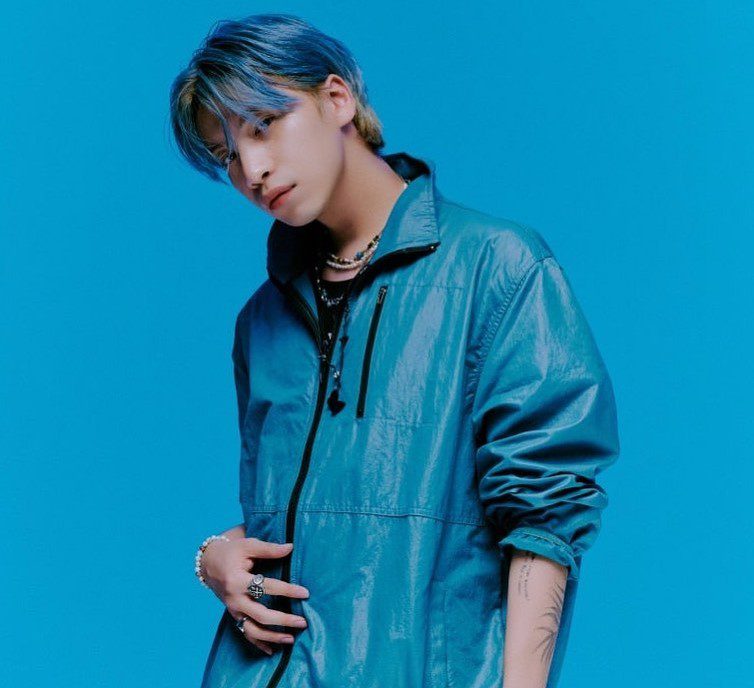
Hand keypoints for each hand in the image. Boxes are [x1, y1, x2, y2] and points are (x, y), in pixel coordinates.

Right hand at [200, 536, 309, 654]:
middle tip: (303, 622)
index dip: (287, 590)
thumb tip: (291, 547)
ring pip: (252, 630)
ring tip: (292, 639)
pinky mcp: (234, 616)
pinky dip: (258, 644)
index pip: (267, 587)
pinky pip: (245, 634)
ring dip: (272, 637)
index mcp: (238, 580)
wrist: (209, 563)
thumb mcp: (248, 545)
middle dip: (283, 620)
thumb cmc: (232, 552)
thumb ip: (269, 549)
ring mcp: (233, 610)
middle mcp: (234, 599)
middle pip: (261, 615)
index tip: (305, 593)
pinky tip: (272, 651)